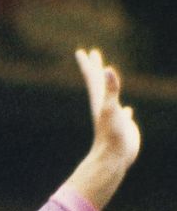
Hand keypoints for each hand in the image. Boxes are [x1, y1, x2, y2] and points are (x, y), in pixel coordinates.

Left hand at [75, 48, 139, 170]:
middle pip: (99, 84)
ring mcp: (114, 117)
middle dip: (96, 69)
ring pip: (111, 98)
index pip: (93, 78)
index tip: (81, 51)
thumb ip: (110, 89)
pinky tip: (128, 110)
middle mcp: (105, 107)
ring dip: (110, 88)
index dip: (88, 65)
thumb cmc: (111, 135)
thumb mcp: (111, 108)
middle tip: (93, 54)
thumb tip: (108, 69)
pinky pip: (124, 115)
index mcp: (99, 101)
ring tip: (110, 82)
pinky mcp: (123, 127)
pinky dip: (125, 111)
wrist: (113, 159)